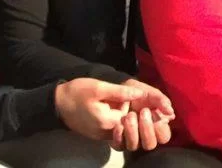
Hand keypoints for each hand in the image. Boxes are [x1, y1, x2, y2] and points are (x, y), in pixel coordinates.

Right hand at [54, 78, 173, 150]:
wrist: (56, 103)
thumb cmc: (77, 92)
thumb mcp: (99, 87)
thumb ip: (120, 92)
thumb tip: (140, 94)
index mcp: (108, 121)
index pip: (135, 121)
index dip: (150, 115)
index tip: (164, 108)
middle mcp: (107, 132)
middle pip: (133, 130)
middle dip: (149, 121)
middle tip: (165, 111)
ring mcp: (103, 134)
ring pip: (127, 131)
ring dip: (140, 122)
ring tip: (153, 109)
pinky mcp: (100, 132)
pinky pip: (119, 129)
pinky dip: (129, 122)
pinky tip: (136, 111)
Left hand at [116, 79, 174, 151]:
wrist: (115, 92)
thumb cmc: (134, 92)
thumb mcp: (148, 91)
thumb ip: (160, 100)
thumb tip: (171, 114)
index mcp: (156, 124)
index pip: (164, 136)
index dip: (160, 128)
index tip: (154, 112)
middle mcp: (143, 135)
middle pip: (150, 145)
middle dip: (147, 129)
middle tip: (143, 112)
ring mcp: (130, 139)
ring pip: (134, 146)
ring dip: (132, 131)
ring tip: (129, 115)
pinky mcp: (117, 141)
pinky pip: (119, 146)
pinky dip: (119, 136)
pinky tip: (119, 125)